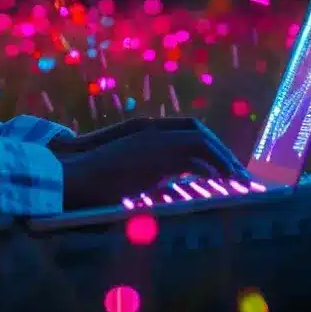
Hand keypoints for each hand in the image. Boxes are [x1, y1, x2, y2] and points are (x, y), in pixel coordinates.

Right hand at [51, 117, 245, 176]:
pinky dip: (210, 170)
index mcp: (146, 129)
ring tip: (237, 179)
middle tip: (237, 171)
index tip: (221, 160)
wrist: (73, 178)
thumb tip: (168, 178)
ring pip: (201, 143)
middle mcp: (153, 130)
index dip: (208, 142)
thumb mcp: (126, 166)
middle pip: (199, 132)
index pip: (189, 127)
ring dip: (222, 160)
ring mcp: (155, 143)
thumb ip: (148, 166)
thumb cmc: (93, 177)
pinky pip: (193, 162)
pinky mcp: (155, 160)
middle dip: (221, 150)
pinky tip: (220, 183)